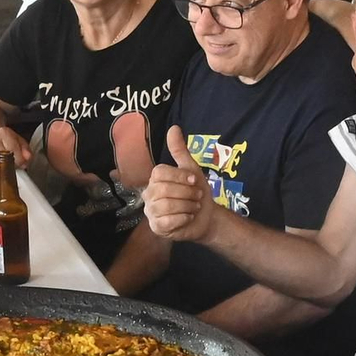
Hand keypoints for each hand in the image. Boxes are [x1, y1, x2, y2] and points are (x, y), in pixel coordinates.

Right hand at [0, 126, 32, 169]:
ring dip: (5, 167)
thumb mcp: (19, 141)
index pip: (13, 149)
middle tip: (14, 161)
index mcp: (3, 133)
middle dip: (13, 163)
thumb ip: (26, 149)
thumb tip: (28, 158)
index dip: (20, 158)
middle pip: (6, 158)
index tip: (22, 161)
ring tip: (6, 161)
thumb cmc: (6, 140)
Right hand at [141, 125, 219, 242]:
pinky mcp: (157, 227)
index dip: (179, 176)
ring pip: (166, 206)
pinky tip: (188, 217)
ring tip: (193, 207)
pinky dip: (183, 218)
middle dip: (187, 193)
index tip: (194, 181)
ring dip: (187, 206)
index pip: (160, 173)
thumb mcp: (191, 169)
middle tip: (197, 196)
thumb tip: (174, 128)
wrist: (206, 217)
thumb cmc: (196, 192)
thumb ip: (180, 150)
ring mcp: (151, 212)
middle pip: (163, 189)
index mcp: (155, 179)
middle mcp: (149, 195)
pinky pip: (168, 221)